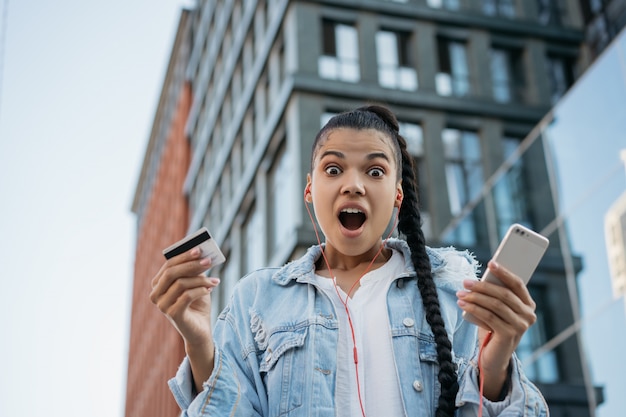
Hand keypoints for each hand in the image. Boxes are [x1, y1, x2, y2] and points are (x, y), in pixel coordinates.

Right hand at [150, 247, 219, 348]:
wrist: (200, 330)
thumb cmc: (197, 304)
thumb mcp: (195, 283)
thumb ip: (194, 270)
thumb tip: (201, 255)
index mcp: (158, 284)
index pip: (168, 265)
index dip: (184, 256)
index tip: (200, 249)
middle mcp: (155, 294)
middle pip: (171, 273)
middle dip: (192, 264)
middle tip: (209, 260)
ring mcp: (162, 306)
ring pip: (180, 283)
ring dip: (200, 279)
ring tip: (214, 281)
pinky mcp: (172, 315)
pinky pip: (187, 296)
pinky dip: (201, 290)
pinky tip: (210, 290)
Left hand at [456, 260, 536, 398]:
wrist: (494, 356)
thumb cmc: (494, 327)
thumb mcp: (496, 310)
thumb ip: (495, 295)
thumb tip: (483, 276)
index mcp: (528, 305)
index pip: (518, 284)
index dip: (504, 272)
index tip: (491, 263)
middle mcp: (529, 315)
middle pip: (504, 294)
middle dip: (482, 286)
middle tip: (465, 282)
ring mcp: (521, 326)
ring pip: (495, 304)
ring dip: (475, 297)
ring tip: (460, 293)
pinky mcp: (509, 335)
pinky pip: (489, 316)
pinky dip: (474, 308)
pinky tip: (463, 303)